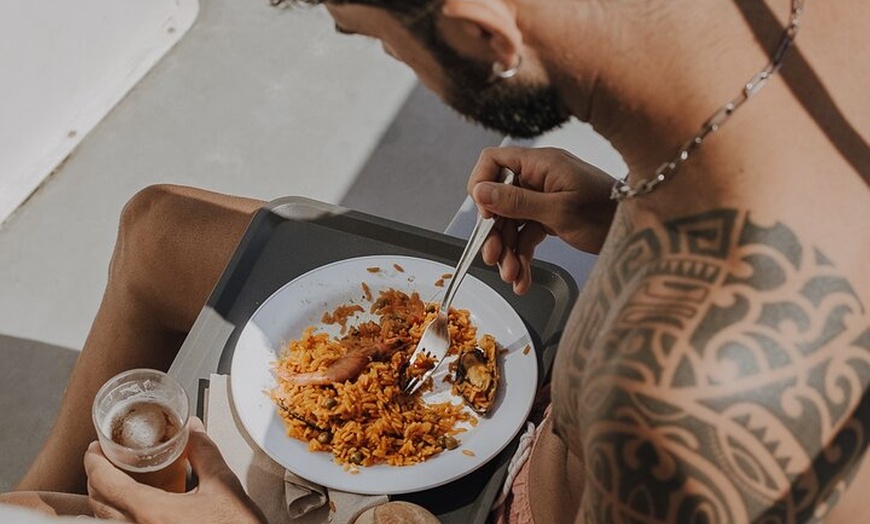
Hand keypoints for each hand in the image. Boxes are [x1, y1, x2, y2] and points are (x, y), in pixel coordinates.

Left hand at [84, 417, 266, 523]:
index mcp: (151, 513)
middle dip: (95, 477)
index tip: (95, 448)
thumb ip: (204, 452)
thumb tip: (193, 429)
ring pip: (105, 520)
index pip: (106, 483)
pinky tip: (130, 505)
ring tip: (114, 479)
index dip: (94, 462)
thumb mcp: (223, 485)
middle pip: (97, 503)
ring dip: (103, 498)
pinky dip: (116, 514)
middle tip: (102, 459)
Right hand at [467, 146, 615, 293]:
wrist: (641, 231)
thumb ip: (517, 201)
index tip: (484, 215)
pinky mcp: (552, 216)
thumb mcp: (558, 211)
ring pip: (512, 222)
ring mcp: (545, 197)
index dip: (481, 185)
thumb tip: (480, 192)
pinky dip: (524, 255)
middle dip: (496, 233)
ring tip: (513, 276)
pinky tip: (523, 278)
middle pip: (500, 200)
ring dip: (509, 251)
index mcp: (541, 164)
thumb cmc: (607, 213)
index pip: (494, 160)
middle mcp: (540, 177)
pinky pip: (528, 234)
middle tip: (494, 259)